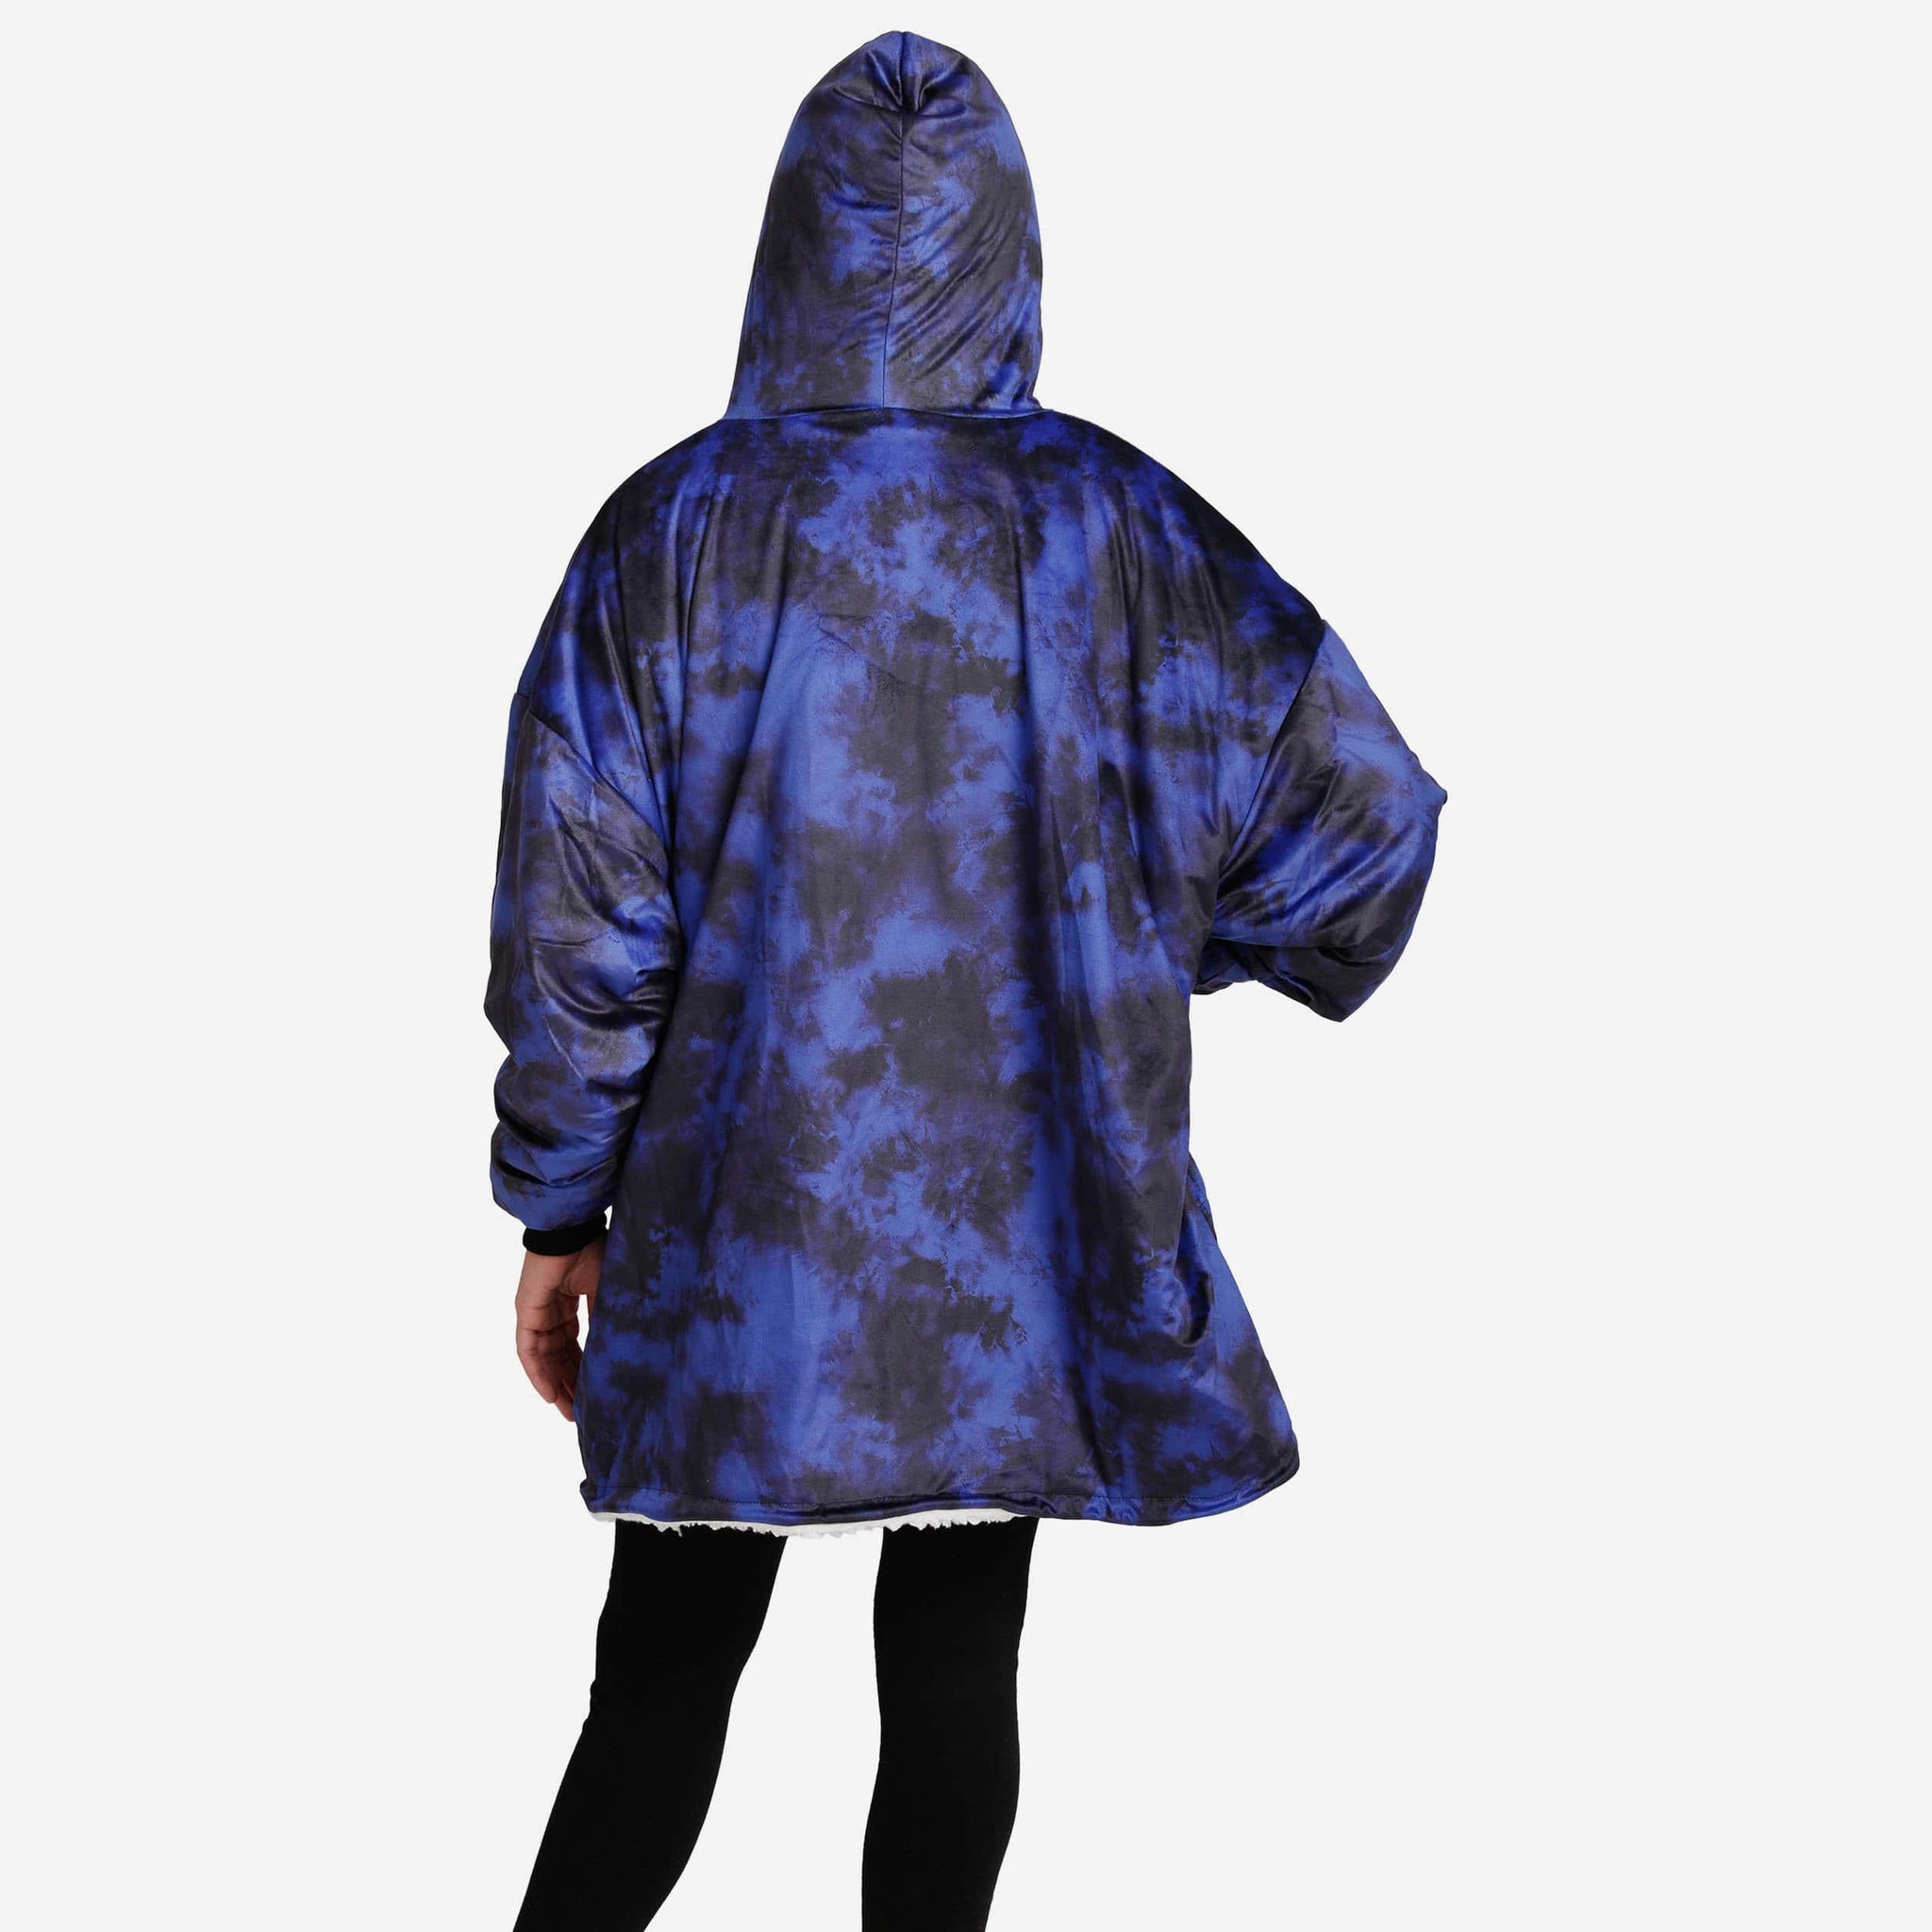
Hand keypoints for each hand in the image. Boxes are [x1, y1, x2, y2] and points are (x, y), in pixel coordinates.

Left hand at [515, 1238, 603, 1421]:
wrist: (572, 1231)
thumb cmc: (594, 1252)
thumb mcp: (608, 1293)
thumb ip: (608, 1320)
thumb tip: (620, 1352)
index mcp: (570, 1304)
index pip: (574, 1345)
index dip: (584, 1369)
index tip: (596, 1391)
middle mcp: (550, 1313)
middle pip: (558, 1357)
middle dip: (569, 1384)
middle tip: (581, 1411)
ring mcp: (537, 1314)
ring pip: (544, 1359)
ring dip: (555, 1386)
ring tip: (569, 1411)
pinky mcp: (526, 1315)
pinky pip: (529, 1352)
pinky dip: (538, 1374)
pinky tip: (549, 1396)